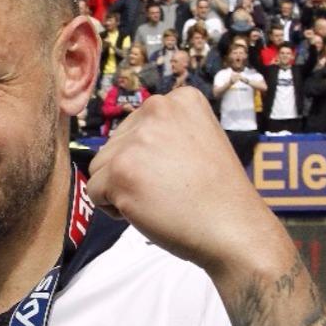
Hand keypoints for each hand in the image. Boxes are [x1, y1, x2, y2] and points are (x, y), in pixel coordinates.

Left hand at [86, 87, 296, 279]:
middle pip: (112, 147)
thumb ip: (160, 134)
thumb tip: (119, 144)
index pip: (133, 129)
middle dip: (132, 173)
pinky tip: (149, 209)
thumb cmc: (215, 193)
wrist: (232, 227)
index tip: (180, 169)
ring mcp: (137, 140)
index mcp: (179, 99)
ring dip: (120, 190)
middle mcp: (157, 109)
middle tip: (170, 188)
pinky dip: (114, 209)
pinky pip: (93, 192)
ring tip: (159, 197)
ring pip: (99, 168)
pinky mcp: (121, 170)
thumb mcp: (196, 140)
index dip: (147, 158)